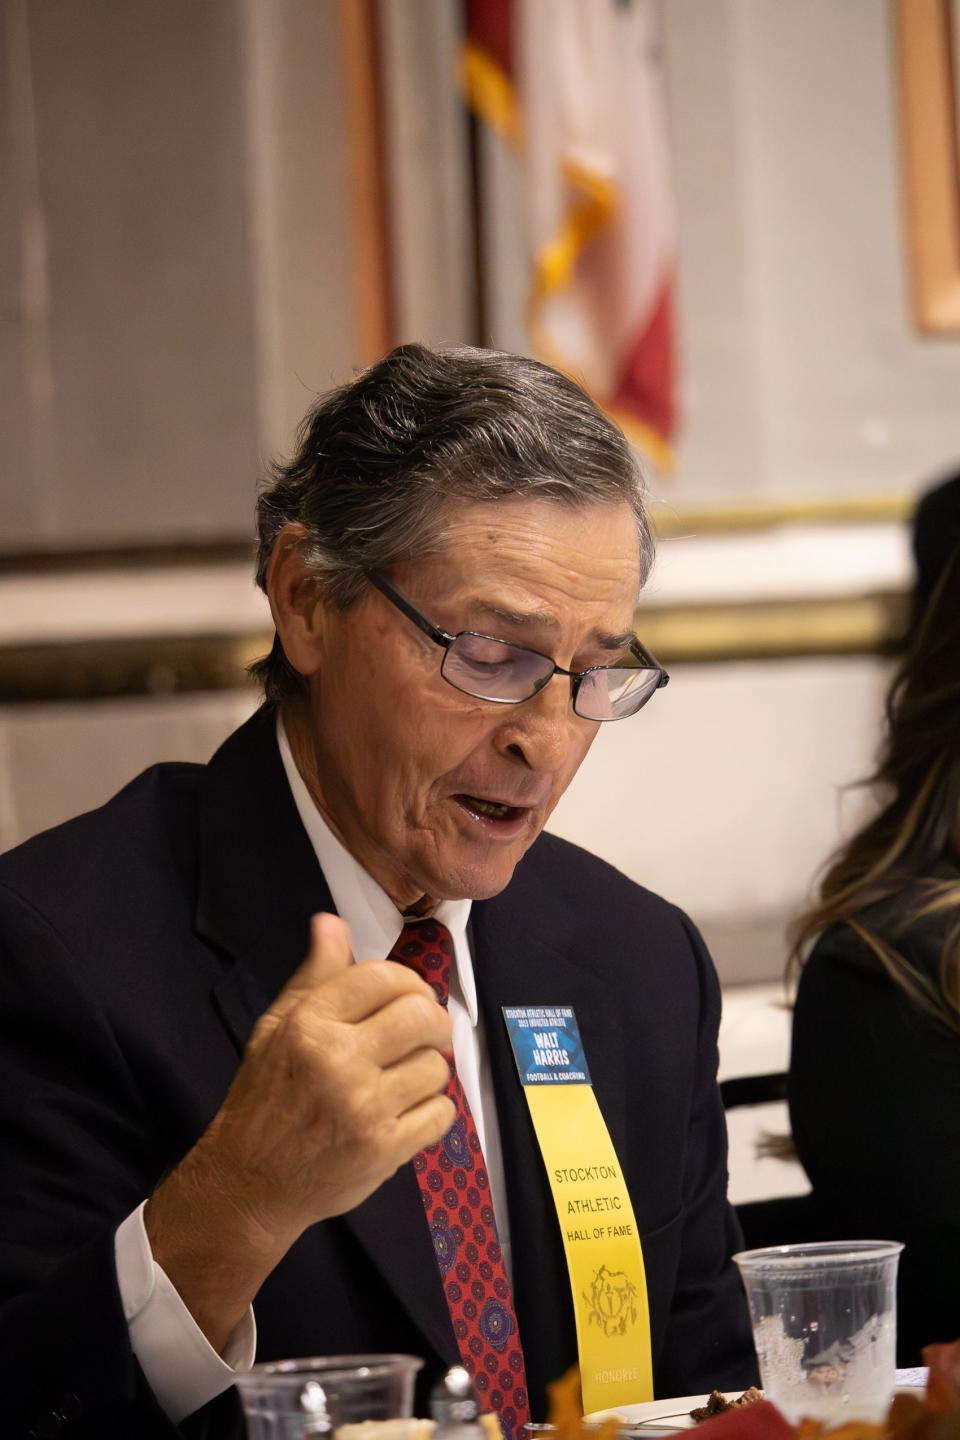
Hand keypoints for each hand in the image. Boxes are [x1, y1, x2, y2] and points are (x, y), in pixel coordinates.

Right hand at [145, 912, 453, 1349]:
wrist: (250, 1182)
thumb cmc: (264, 1096)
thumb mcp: (277, 1027)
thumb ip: (314, 976)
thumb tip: (333, 922)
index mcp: (311, 1023)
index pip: (384, 977)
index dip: (407, 981)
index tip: (406, 997)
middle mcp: (340, 1061)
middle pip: (422, 1015)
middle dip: (433, 1020)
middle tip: (422, 1033)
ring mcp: (366, 1108)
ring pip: (437, 1066)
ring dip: (429, 1069)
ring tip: (404, 1077)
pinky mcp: (386, 1150)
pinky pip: (442, 1113)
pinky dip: (434, 1111)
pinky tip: (408, 1111)